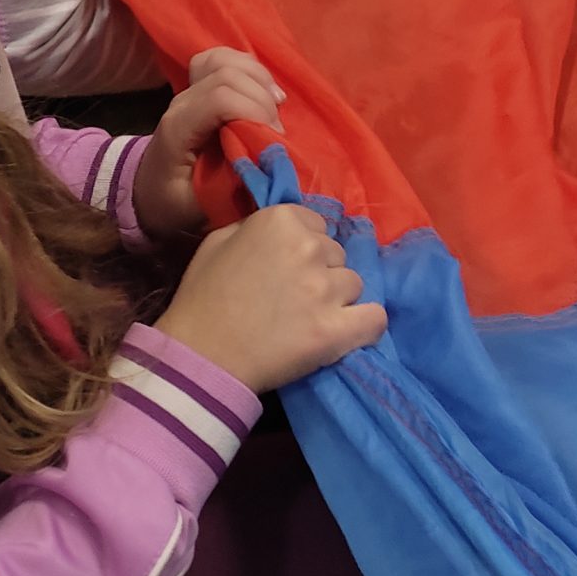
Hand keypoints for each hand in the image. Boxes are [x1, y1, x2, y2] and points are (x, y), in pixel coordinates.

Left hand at [134, 48, 283, 240]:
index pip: (219, 99)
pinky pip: (223, 59)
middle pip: (226, 74)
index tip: (274, 139)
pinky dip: (250, 69)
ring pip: (224, 59)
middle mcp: (182, 102)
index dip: (254, 112)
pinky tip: (266, 91)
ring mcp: (189, 90)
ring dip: (258, 78)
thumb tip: (267, 164)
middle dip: (261, 100)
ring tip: (277, 105)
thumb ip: (231, 186)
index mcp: (178, 129)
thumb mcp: (199, 208)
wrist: (149, 192)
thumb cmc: (173, 203)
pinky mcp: (200, 87)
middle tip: (275, 132)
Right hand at [155, 204, 387, 391]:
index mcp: (281, 220)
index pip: (318, 226)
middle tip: (296, 297)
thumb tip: (283, 232)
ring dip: (338, 299)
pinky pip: (375, 319)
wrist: (200, 355)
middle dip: (321, 272)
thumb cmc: (202, 297)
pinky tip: (349, 331)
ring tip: (311, 319)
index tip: (289, 268)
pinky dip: (366, 324)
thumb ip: (255, 226)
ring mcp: (325, 289)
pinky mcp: (336, 330)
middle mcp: (309, 247)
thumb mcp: (219, 241)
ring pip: (355, 285)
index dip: (305, 248)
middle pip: (338, 255)